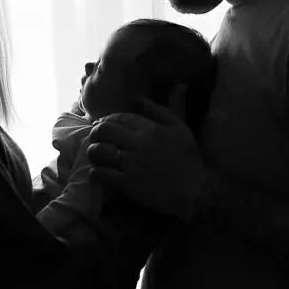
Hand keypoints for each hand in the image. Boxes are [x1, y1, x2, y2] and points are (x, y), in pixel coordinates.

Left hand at [86, 83, 207, 220]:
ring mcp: (132, 165)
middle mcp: (139, 144)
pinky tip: (97, 172)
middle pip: (105, 132)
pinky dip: (96, 172)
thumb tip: (142, 98)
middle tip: (95, 138)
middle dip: (95, 133)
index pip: (119, 118)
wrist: (195, 190)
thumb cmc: (188, 158)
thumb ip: (160, 111)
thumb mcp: (180, 128)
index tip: (102, 125)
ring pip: (101, 152)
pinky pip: (103, 174)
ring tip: (95, 155)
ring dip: (93, 152)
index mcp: (150, 129)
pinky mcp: (128, 184)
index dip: (106, 120)